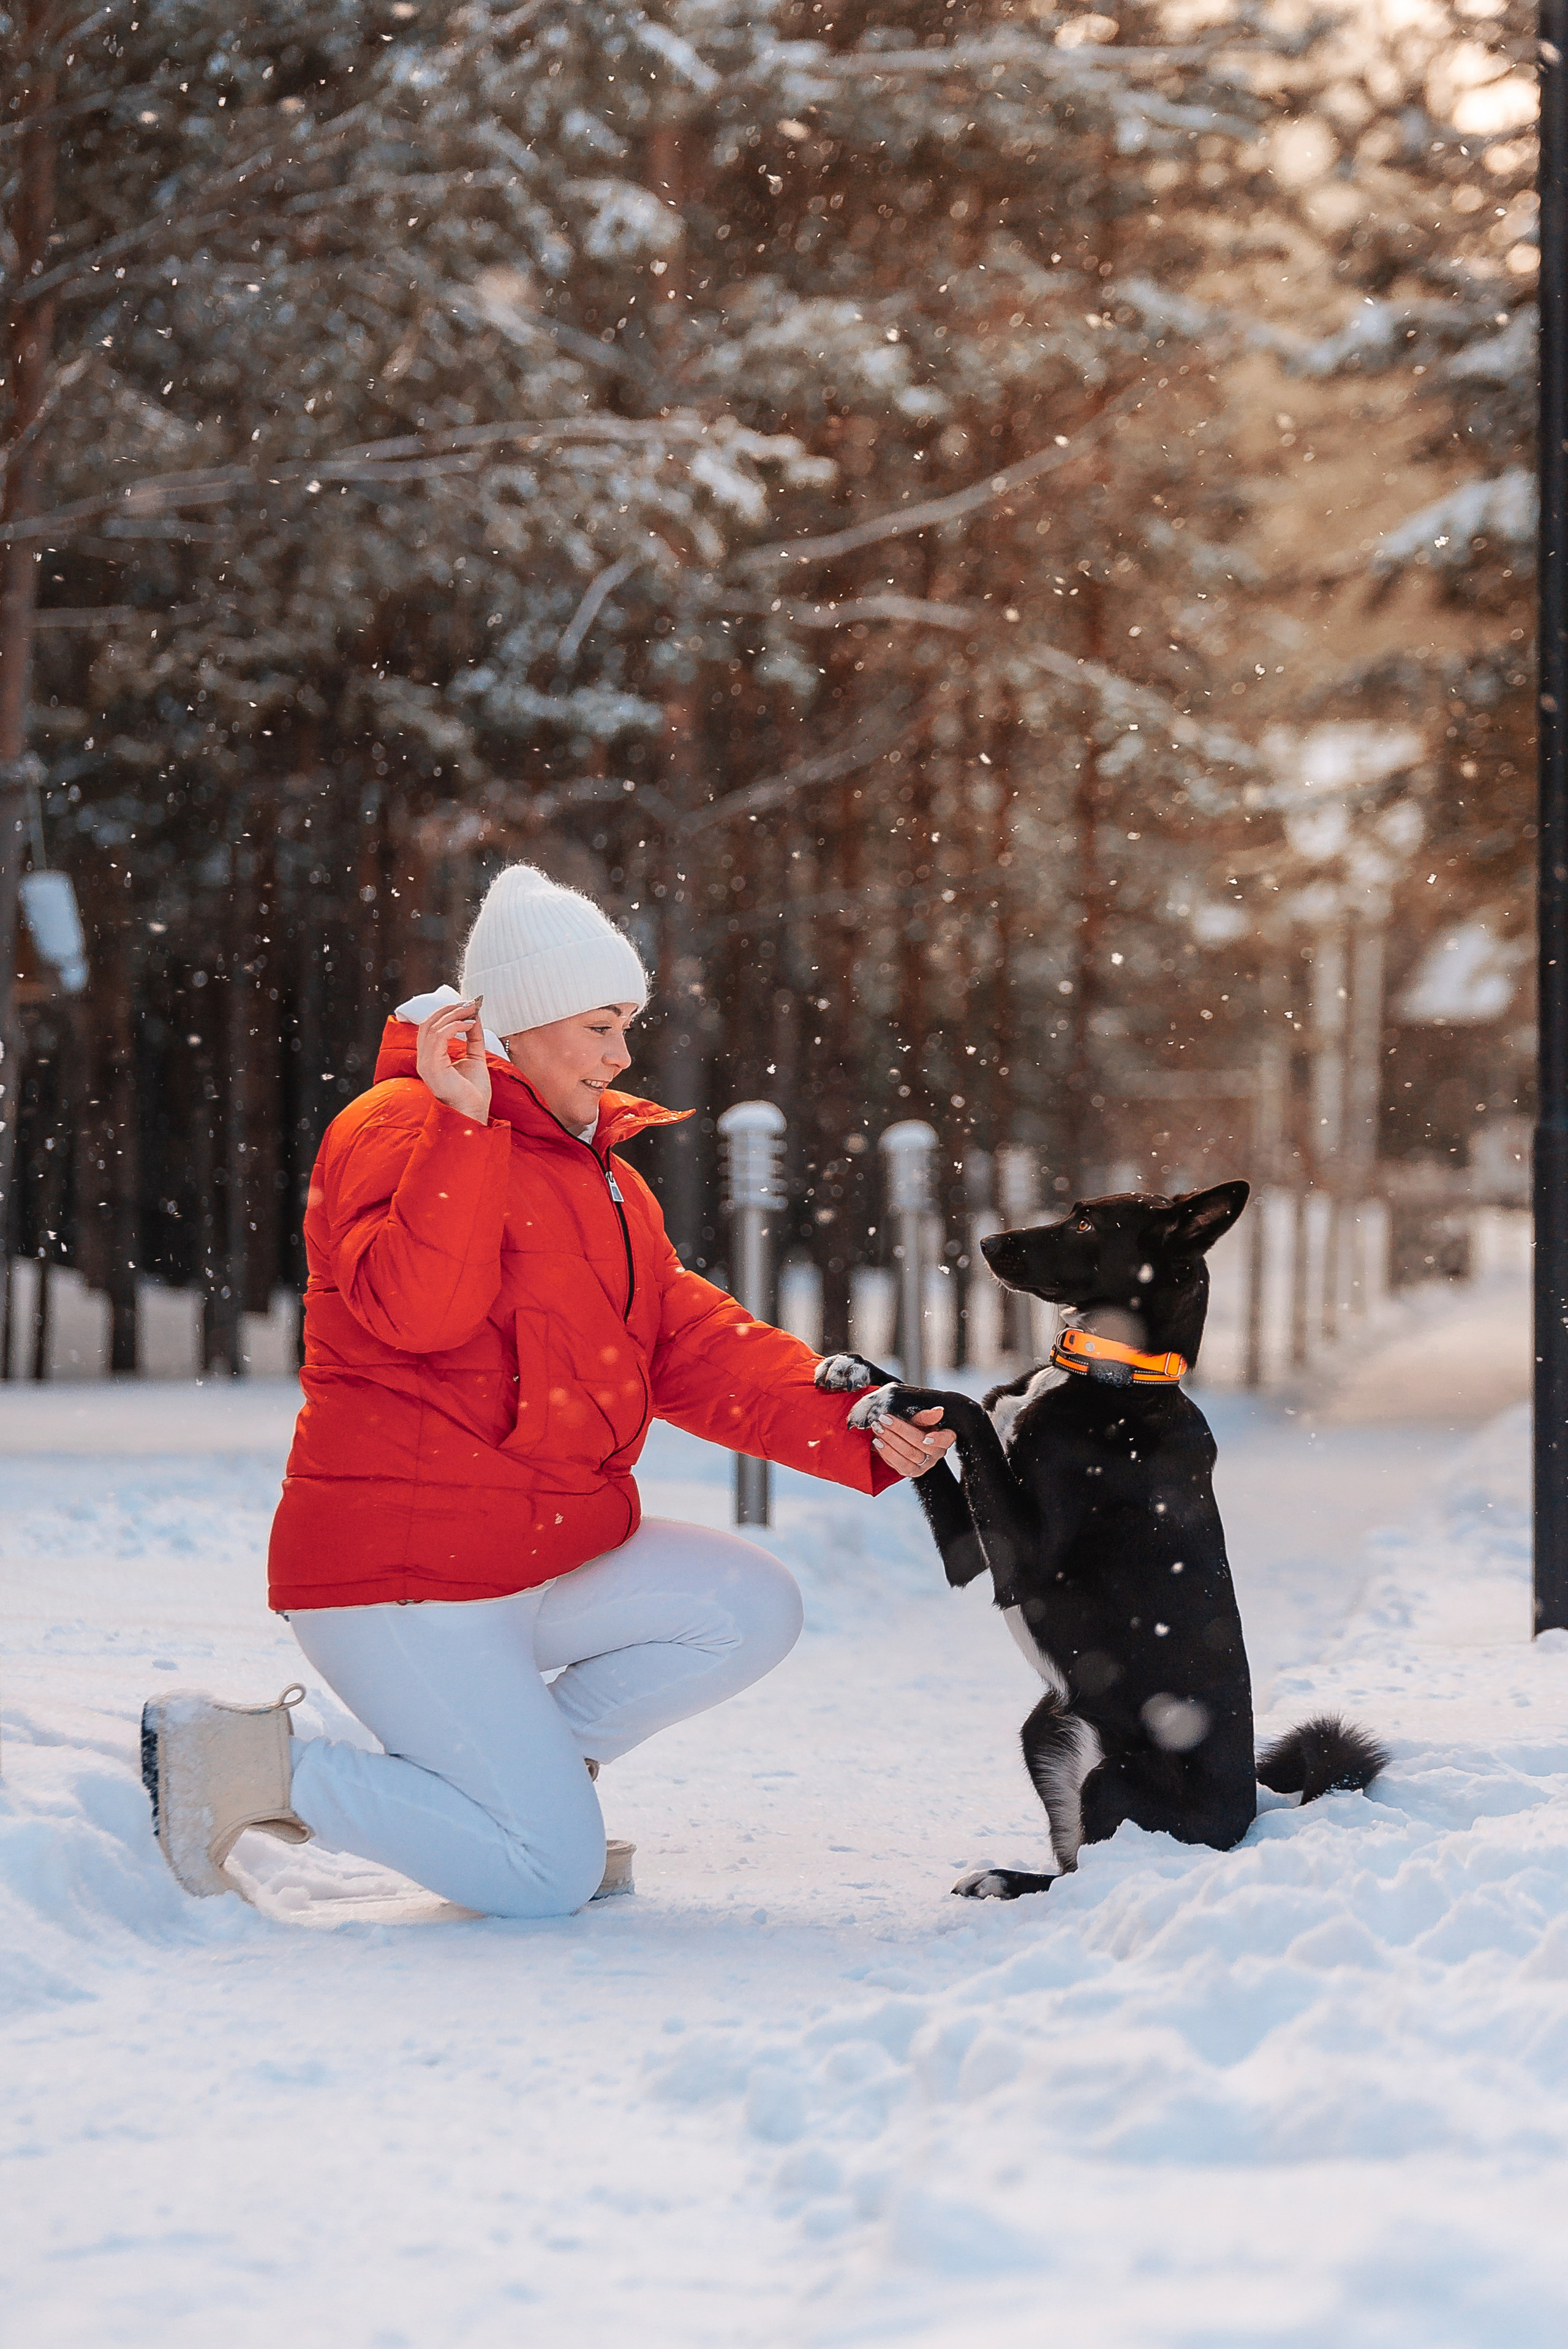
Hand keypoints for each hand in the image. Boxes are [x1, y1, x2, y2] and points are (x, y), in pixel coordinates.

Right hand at [415, 999, 491, 1124]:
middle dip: (449, 1009)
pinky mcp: (433, 1066)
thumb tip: (475, 1016)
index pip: (429, 1027)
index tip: (466, 1006)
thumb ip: (473, 1038)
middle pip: (428, 1023)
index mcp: (430, 1058)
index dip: (445, 1013)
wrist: (474, 1112)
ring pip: (433, 1027)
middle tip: (469, 1004)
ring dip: (454, 1014)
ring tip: (471, 1011)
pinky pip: (439, 1036)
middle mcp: (424, 1060)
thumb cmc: (474, 1092)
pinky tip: (469, 1025)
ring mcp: (426, 1063)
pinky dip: (454, 1025)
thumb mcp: (475, 1057)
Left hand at [872, 1404, 955, 1479]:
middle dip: (899, 1430)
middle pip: (920, 1444)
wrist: (902, 1438)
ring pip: (908, 1454)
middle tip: (883, 1419)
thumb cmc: (914, 1425)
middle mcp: (937, 1453)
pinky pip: (899, 1465)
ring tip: (878, 1429)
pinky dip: (887, 1453)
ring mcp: (925, 1464)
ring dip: (890, 1441)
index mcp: (945, 1438)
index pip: (946, 1439)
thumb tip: (939, 1411)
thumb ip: (926, 1416)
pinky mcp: (912, 1471)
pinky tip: (877, 1443)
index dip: (937, 1439)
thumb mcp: (919, 1418)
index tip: (926, 1437)